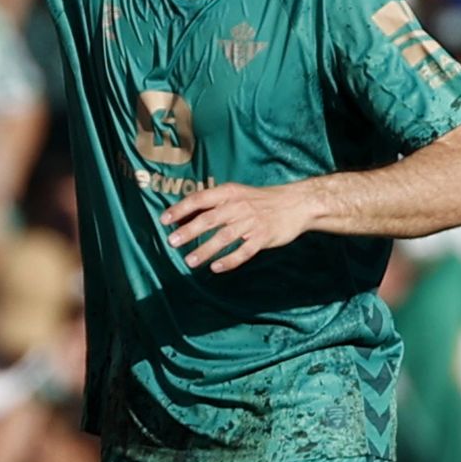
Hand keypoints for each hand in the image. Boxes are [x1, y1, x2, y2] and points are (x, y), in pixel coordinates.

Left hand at [160, 182, 310, 273]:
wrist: (296, 204)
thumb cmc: (259, 200)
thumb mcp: (235, 194)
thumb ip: (212, 204)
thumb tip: (183, 216)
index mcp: (228, 193)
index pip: (200, 199)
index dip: (181, 209)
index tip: (164, 220)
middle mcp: (238, 206)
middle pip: (209, 219)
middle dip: (188, 231)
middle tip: (171, 242)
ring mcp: (251, 223)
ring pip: (224, 237)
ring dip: (205, 250)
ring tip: (189, 261)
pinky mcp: (263, 238)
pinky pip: (244, 251)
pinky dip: (230, 260)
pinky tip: (216, 268)